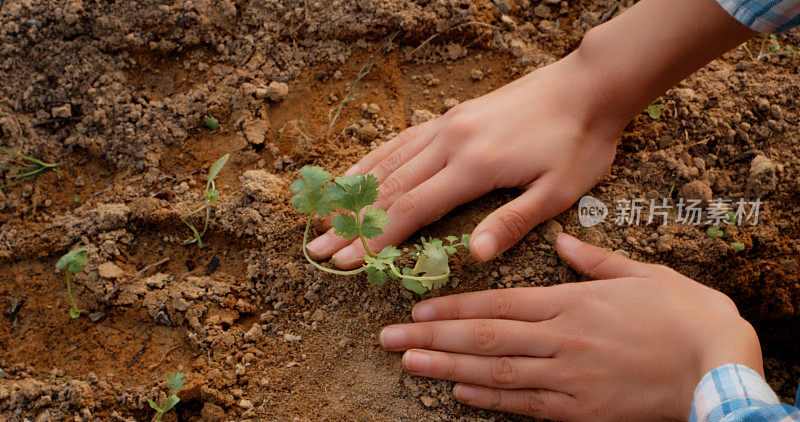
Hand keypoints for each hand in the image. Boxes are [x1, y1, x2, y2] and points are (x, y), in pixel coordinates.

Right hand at [306, 52, 622, 266]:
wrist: (588, 86)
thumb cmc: (579, 141)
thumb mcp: (559, 190)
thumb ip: (513, 221)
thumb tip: (476, 255)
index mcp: (474, 166)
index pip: (412, 209)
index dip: (376, 237)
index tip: (348, 260)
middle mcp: (450, 142)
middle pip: (389, 188)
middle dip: (351, 222)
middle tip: (318, 248)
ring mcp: (446, 126)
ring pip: (388, 162)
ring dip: (352, 192)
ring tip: (321, 215)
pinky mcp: (451, 117)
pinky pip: (401, 141)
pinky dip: (373, 160)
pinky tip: (356, 172)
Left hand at [379, 234, 761, 420]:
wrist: (720, 368)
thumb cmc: (683, 315)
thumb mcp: (640, 273)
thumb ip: (593, 260)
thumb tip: (560, 241)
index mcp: (570, 304)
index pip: (497, 305)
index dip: (452, 308)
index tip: (417, 308)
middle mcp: (560, 341)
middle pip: (484, 339)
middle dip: (431, 337)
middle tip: (388, 337)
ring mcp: (568, 379)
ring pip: (495, 373)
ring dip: (446, 368)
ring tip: (408, 362)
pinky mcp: (581, 410)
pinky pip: (526, 405)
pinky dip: (490, 399)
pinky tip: (458, 393)